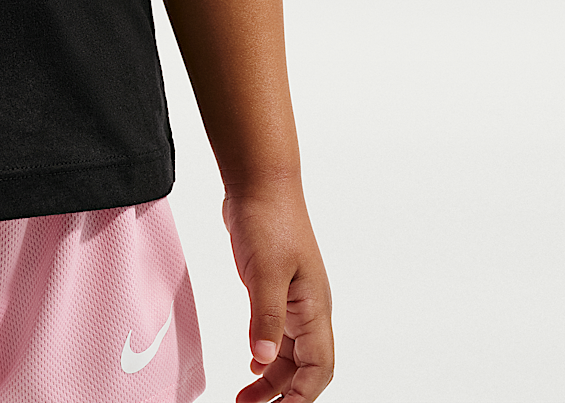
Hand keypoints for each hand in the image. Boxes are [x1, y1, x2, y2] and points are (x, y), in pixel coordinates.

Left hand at [222, 185, 332, 400]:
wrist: (259, 182)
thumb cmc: (269, 218)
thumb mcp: (265, 271)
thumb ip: (266, 317)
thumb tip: (264, 359)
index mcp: (315, 307)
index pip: (320, 367)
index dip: (302, 396)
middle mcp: (308, 308)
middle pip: (304, 368)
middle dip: (282, 394)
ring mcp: (293, 298)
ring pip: (288, 353)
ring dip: (270, 378)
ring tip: (244, 398)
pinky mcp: (275, 289)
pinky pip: (277, 333)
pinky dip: (266, 353)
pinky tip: (251, 364)